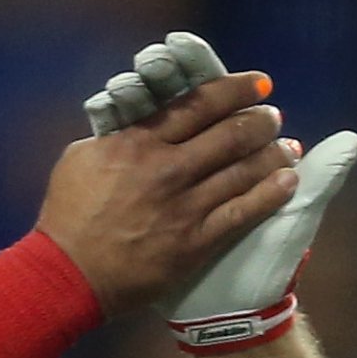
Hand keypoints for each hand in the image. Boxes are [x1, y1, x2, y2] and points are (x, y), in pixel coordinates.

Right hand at [86, 33, 356, 350]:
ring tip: (287, 145)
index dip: (235, 89)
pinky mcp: (196, 242)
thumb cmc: (68, 215)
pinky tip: (289, 181)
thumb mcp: (81, 157)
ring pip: (243, 170)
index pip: (198, 104)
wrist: (68, 275)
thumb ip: (118, 135)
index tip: (257, 82)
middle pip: (230, 133)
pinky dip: (271, 193)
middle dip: (261, 119)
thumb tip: (140, 118)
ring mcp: (184, 206)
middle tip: (273, 114)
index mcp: (139, 142)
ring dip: (273, 153)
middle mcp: (167, 168)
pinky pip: (243, 212)